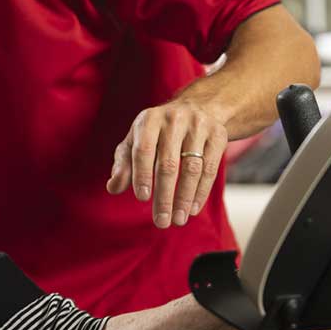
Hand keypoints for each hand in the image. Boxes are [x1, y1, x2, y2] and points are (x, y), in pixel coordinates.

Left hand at [105, 99, 226, 228]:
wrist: (198, 108)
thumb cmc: (158, 132)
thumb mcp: (136, 141)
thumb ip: (123, 164)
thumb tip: (113, 188)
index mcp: (149, 120)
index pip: (144, 150)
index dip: (142, 174)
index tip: (142, 198)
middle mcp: (174, 120)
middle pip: (168, 163)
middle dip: (164, 196)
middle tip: (161, 221)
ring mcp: (198, 126)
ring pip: (192, 168)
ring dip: (184, 198)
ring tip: (178, 220)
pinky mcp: (218, 135)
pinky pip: (210, 168)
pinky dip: (201, 192)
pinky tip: (192, 209)